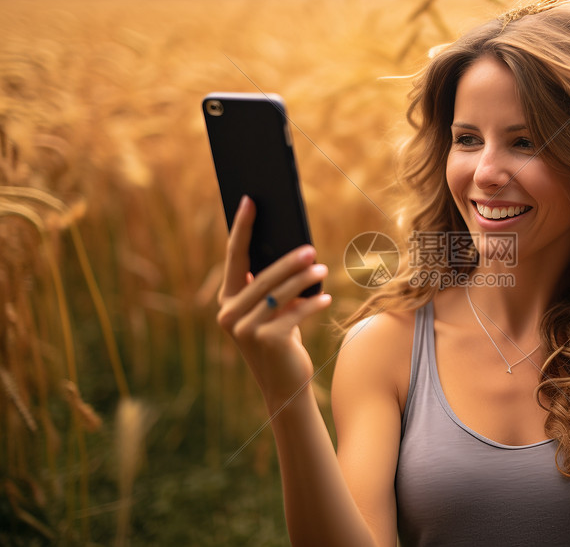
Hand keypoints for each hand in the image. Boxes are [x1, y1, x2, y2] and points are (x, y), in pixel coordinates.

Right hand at [216, 196, 331, 404]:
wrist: (285, 385)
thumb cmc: (282, 339)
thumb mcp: (274, 311)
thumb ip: (273, 286)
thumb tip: (294, 248)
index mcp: (227, 300)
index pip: (233, 256)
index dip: (242, 227)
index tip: (250, 200)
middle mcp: (229, 314)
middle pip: (262, 276)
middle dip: (288, 260)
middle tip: (309, 246)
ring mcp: (244, 329)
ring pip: (279, 294)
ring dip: (303, 279)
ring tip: (322, 267)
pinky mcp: (265, 341)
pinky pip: (293, 315)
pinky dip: (311, 305)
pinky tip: (326, 298)